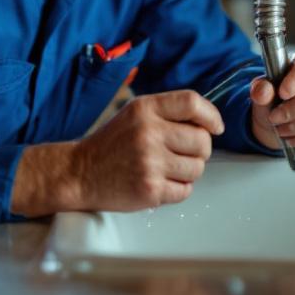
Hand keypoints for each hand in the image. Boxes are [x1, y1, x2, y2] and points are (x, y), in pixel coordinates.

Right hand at [14, 90, 224, 214]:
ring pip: (197, 168)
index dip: (211, 116)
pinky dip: (177, 189)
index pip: (192, 103)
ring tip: (166, 169)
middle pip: (202, 141)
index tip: (215, 127)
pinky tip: (159, 182)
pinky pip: (185, 190)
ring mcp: (150, 163)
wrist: (79, 173)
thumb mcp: (135, 114)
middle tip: (182, 154)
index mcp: (145, 109)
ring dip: (188, 171)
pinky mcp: (150, 189)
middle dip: (199, 150)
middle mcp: (148, 133)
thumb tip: (208, 123)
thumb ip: (167, 112)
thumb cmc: (111, 144)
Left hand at [249, 50, 294, 150]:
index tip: (281, 94)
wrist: (282, 113)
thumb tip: (263, 91)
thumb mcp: (263, 89)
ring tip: (280, 128)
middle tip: (273, 118)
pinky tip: (292, 138)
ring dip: (293, 128)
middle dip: (289, 112)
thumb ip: (261, 88)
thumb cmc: (276, 95)